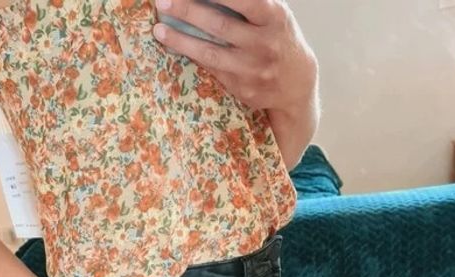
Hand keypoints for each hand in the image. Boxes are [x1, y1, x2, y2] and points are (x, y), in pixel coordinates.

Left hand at [152, 0, 316, 112]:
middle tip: (162, 1)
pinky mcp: (244, 89)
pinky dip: (192, 56)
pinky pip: (212, 69)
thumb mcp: (272, 12)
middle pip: (220, 24)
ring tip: (159, 30)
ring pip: (211, 53)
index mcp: (273, 16)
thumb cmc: (276, 35)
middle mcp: (265, 43)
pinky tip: (175, 46)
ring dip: (181, 41)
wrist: (296, 81)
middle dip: (188, 11)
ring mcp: (254, 69)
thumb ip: (248, 2)